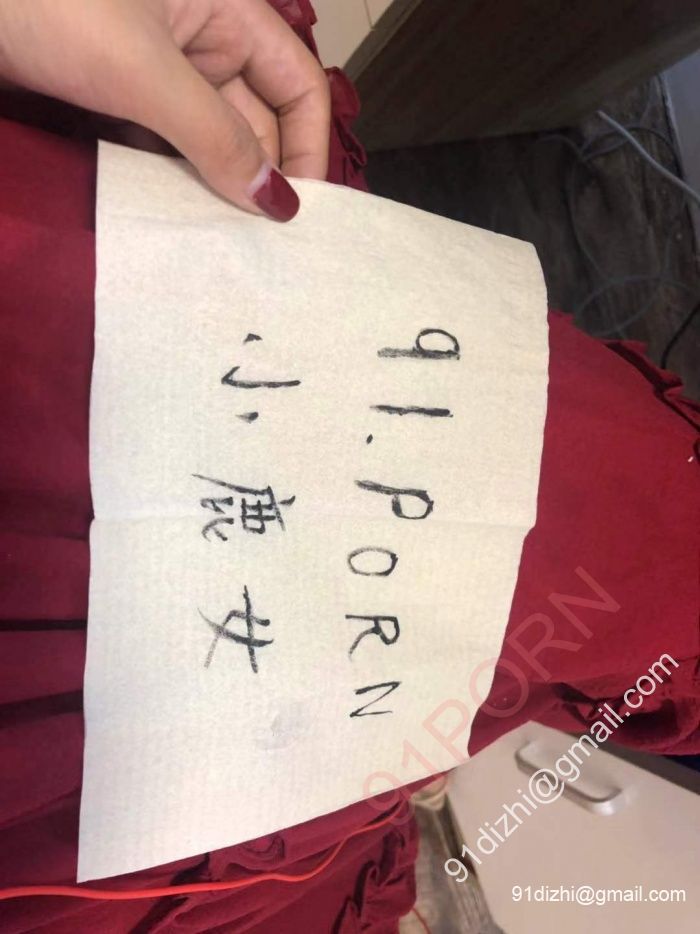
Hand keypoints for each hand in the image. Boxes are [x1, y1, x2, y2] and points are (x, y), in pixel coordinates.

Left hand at [0, 0, 330, 219]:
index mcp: (227, 10)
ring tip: (225, 243)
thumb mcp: (143, 71)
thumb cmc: (51, 4)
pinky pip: (163, 143)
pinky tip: (177, 220)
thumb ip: (215, 137)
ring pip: (208, 137)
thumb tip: (276, 204)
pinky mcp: (116, 93)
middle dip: (258, 176)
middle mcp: (201, 39)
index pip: (297, 83)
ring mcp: (157, 69)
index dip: (308, 145)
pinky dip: (171, 179)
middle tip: (260, 245)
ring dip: (215, 186)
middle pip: (256, 118)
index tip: (299, 211)